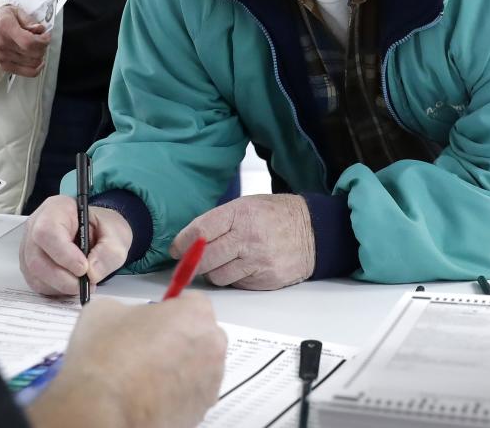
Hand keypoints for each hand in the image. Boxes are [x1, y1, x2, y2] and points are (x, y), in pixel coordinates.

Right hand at [0, 5, 50, 76]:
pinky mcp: (4, 66)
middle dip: (43, 47)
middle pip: (32, 54)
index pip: (28, 42)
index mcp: (4, 27)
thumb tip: (39, 30)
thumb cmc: (7, 17)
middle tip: (42, 40)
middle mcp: (1, 44)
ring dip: (40, 56)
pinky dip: (36, 68)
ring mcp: (2, 56)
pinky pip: (27, 72)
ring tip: (37, 47)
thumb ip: (30, 21)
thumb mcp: (18, 11)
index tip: (46, 36)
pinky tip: (38, 61)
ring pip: (33, 64)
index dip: (42, 41)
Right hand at [20, 195, 131, 295]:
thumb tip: (92, 272)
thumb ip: (109, 252)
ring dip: (61, 285)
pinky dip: (57, 290)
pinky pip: (37, 284)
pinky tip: (72, 283)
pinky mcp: (30, 266)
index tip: (83, 267)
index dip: (63, 254)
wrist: (98, 234)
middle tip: (86, 281)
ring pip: (35, 274)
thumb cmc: (102, 228)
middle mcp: (36, 226)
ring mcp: (30, 247)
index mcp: (57, 209)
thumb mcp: (116, 235)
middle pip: (37, 258)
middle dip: (64, 277)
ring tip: (83, 283)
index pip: (47, 231)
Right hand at [26, 295, 226, 427]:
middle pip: (200, 335)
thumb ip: (129, 309)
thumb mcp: (106, 309)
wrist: (103, 408)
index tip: (154, 316)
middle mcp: (211, 349)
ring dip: (177, 365)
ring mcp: (209, 385)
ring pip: (196, 366)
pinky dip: (174, 392)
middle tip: (146, 343)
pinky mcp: (200, 413)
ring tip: (143, 372)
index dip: (170, 308)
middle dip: (179, 336)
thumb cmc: (107, 356)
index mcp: (195, 315)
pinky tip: (146, 393)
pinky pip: (189, 394)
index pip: (192, 301)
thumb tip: (128, 319)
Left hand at [169, 194, 314, 290]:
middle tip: (188, 262)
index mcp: (241, 214)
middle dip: (192, 262)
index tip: (175, 248)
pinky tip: (238, 267)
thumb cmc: (276, 215)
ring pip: (218, 276)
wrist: (313, 231)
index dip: (182, 242)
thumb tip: (188, 240)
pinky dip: (232, 278)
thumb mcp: (246, 205)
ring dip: (212, 272)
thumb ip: (219, 221)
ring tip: (218, 262)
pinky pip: (236, 284)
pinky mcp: (265, 280)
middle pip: (205, 258)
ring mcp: (258, 261)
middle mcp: (249, 238)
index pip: (201, 231)